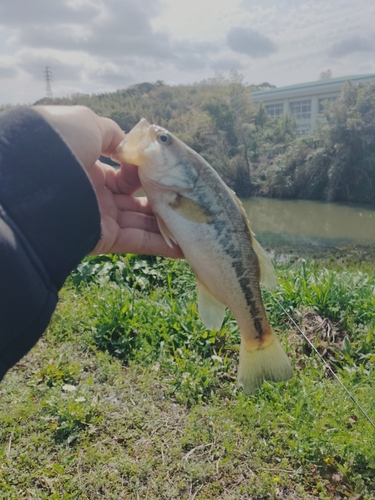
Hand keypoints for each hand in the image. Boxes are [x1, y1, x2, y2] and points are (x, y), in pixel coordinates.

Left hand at [33, 105, 182, 257]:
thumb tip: (130, 146)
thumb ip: (111, 132)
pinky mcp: (104, 240)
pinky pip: (138, 242)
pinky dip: (162, 245)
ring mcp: (100, 218)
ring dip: (169, 224)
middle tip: (189, 199)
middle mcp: (94, 193)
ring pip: (141, 223)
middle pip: (136, 199)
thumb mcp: (86, 123)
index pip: (123, 173)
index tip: (166, 170)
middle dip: (163, 200)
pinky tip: (187, 246)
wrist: (36, 180)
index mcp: (87, 166)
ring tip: (197, 224)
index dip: (145, 172)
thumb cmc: (60, 144)